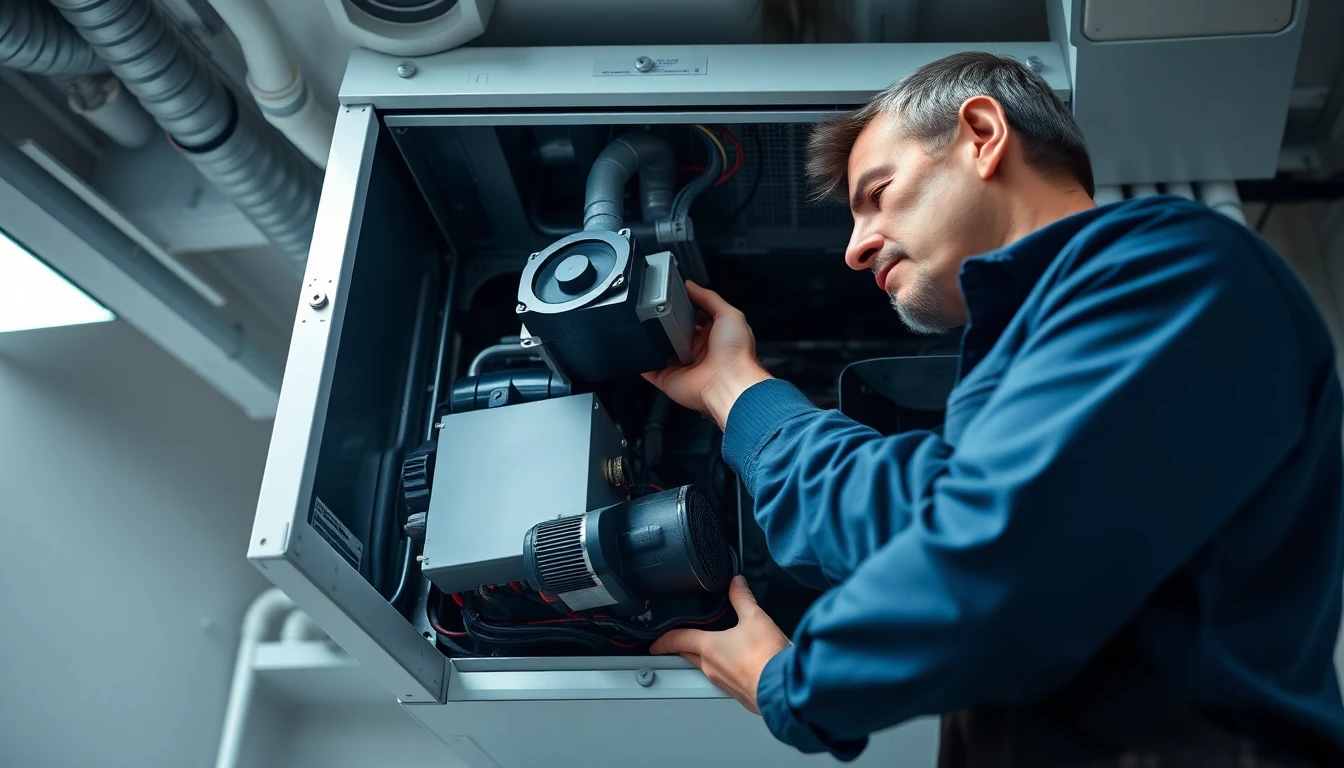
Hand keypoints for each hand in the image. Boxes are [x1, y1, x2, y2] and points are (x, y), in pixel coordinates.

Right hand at [642, 282, 771, 428]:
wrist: (728, 383)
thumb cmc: (735, 353)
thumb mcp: (729, 314)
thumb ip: (709, 298)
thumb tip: (691, 286)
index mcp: (714, 336)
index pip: (695, 318)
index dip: (686, 308)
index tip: (674, 298)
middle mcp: (698, 352)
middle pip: (677, 333)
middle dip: (667, 323)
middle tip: (658, 312)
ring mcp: (683, 366)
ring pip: (662, 350)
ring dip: (655, 341)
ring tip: (647, 328)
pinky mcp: (669, 379)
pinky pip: (650, 371)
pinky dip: (643, 363)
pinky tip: (639, 353)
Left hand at [649, 575, 790, 714]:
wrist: (784, 688)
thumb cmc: (768, 658)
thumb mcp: (755, 618)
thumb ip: (742, 598)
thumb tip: (736, 583)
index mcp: (710, 648)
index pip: (678, 640)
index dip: (664, 640)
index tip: (655, 643)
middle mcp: (712, 668)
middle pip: (688, 656)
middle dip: (683, 648)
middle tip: (680, 642)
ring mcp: (724, 683)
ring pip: (706, 668)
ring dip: (705, 658)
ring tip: (714, 646)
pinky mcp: (738, 694)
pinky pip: (723, 679)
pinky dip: (725, 669)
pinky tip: (738, 662)